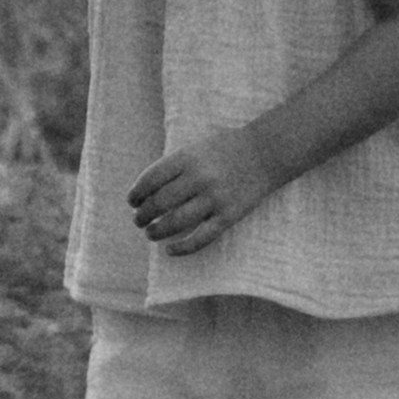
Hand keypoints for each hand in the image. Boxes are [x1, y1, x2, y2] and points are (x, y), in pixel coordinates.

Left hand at [130, 131, 271, 255]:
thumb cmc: (226, 148)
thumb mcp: (196, 148)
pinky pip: (201, 238)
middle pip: (160, 202)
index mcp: (188, 158)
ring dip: (157, 231)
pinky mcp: (228, 216)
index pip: (151, 179)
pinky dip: (182, 248)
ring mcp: (215, 198)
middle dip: (143, 215)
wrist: (266, 152)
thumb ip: (174, 166)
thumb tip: (147, 191)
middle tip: (138, 220)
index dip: (137, 193)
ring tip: (150, 233)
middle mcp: (199, 177)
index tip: (132, 201)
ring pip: (176, 222)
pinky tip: (170, 250)